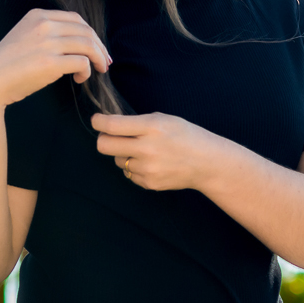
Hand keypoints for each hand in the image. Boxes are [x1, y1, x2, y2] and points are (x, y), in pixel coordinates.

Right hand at [0, 9, 111, 106]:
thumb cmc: (8, 65)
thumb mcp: (25, 37)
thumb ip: (46, 33)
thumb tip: (78, 41)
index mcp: (37, 15)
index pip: (76, 19)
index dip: (91, 33)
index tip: (97, 47)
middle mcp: (43, 25)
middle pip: (86, 31)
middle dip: (100, 47)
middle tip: (105, 62)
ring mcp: (47, 43)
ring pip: (88, 45)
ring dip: (98, 58)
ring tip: (99, 70)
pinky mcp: (50, 63)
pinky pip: (82, 62)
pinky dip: (87, 70)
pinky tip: (80, 78)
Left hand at [92, 112, 221, 190]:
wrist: (207, 163)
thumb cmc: (186, 136)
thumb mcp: (164, 119)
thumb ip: (138, 122)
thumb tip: (110, 126)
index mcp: (151, 127)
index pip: (111, 126)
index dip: (98, 122)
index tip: (96, 120)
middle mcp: (146, 149)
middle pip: (104, 146)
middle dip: (103, 139)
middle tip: (111, 136)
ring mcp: (147, 169)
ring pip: (117, 160)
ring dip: (123, 154)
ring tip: (143, 150)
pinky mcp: (148, 183)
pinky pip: (129, 173)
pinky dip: (135, 167)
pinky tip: (152, 163)